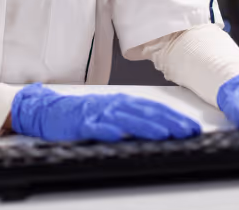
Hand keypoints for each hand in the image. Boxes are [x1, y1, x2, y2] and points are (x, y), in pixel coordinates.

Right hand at [11, 84, 200, 141]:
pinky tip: (121, 135)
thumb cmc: (80, 115)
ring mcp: (97, 113)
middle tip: (188, 130)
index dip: (173, 117)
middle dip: (169, 121)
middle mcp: (112, 105)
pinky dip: (109, 130)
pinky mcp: (81, 122)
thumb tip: (156, 127)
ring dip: (146, 125)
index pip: (152, 108)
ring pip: (126, 118)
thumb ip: (129, 119)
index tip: (190, 126)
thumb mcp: (109, 114)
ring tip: (164, 132)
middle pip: (145, 112)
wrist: (47, 110)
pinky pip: (97, 126)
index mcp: (121, 102)